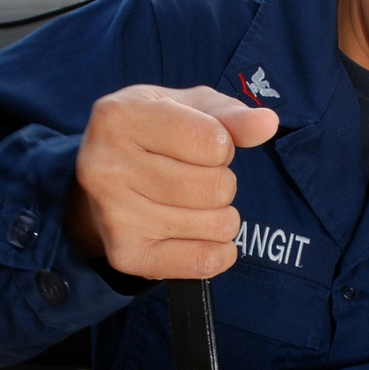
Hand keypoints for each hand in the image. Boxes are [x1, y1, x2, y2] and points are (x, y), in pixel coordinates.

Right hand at [67, 85, 277, 280]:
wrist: (102, 178)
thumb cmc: (155, 133)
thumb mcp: (189, 107)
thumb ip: (231, 114)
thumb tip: (266, 124)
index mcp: (121, 117)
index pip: (213, 142)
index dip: (224, 146)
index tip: (204, 145)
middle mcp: (107, 166)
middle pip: (217, 187)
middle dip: (223, 183)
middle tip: (198, 178)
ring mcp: (114, 215)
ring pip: (215, 224)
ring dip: (220, 216)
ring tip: (194, 204)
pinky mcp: (126, 255)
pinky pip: (202, 262)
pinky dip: (219, 253)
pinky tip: (204, 237)